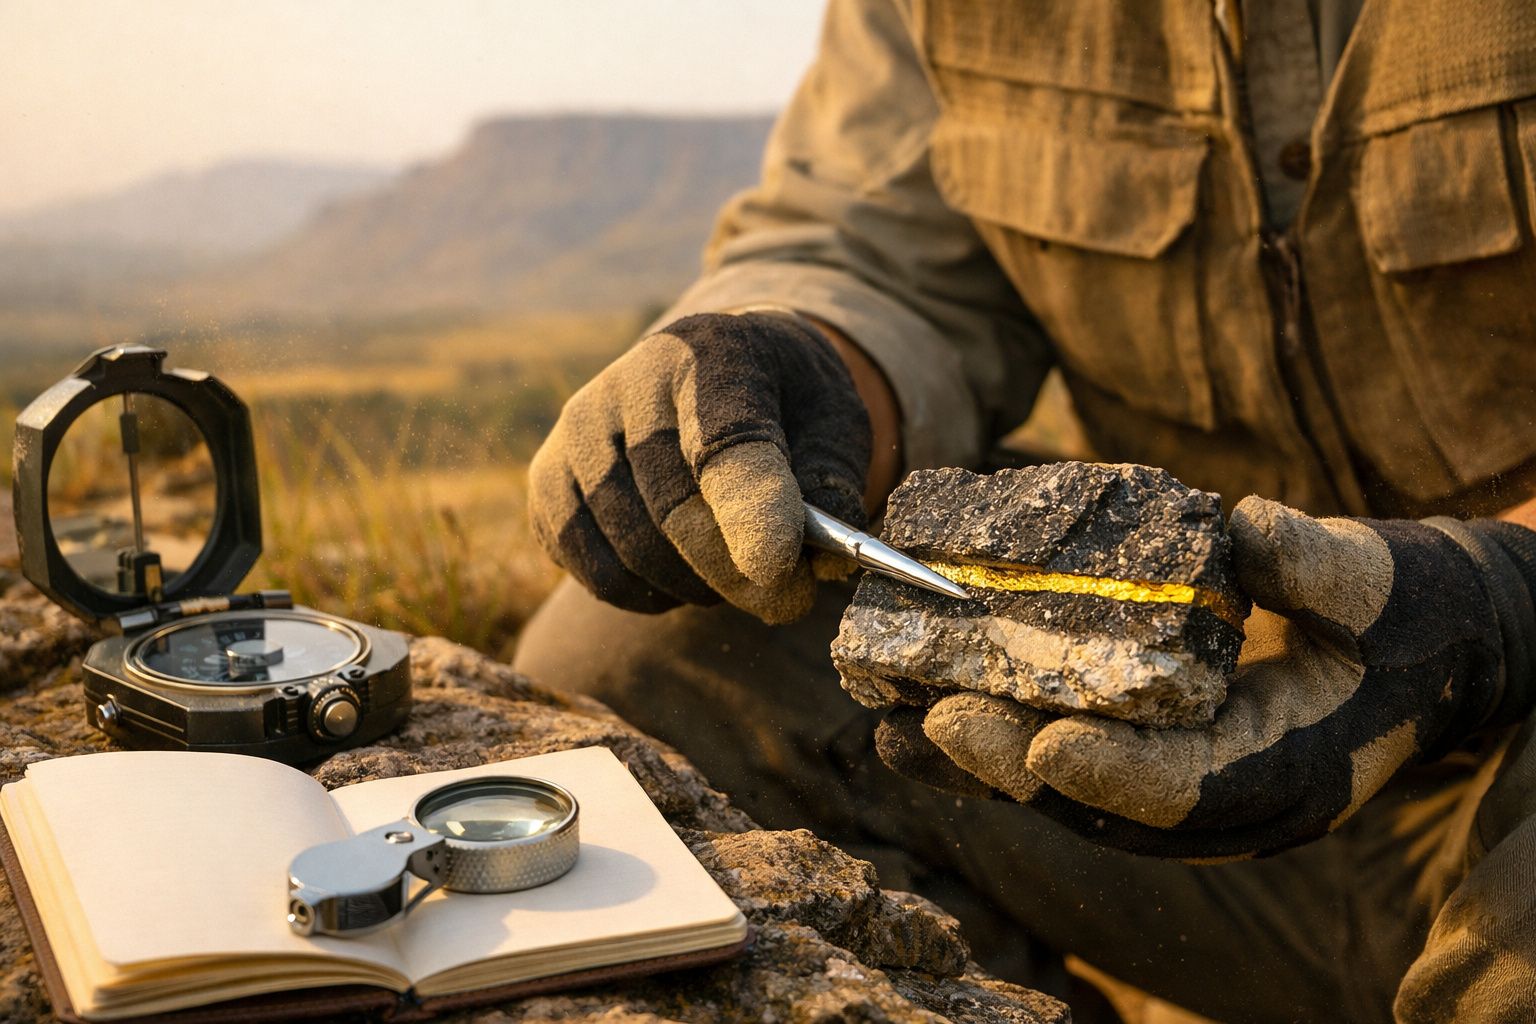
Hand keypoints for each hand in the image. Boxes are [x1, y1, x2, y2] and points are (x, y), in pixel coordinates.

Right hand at [528, 311, 870, 623]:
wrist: (713, 371)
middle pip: (673, 508)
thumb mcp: (834, 421)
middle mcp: (631, 382)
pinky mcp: (546, 477)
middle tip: (788, 601)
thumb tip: (821, 562)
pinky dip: (645, 593)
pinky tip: (682, 571)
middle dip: (735, 574)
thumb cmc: (784, 404)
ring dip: (696, 586)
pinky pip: (592, 570)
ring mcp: (578, 430)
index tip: (776, 568)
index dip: (751, 511)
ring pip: (631, 549)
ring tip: (734, 571)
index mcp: (717, 354)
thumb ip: (831, 483)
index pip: (726, 443)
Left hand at [878, 497, 1535, 858]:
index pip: (1190, 787)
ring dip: (979, 761)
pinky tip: (917, 713)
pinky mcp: (1152, 751)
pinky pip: (1062, 756)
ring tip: (889, 722)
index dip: (1117, 770)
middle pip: (1101, 800)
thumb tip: (1245, 528)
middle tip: (927, 719)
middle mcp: (1225, 797)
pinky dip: (995, 739)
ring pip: (1066, 789)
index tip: (1044, 744)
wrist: (1424, 646)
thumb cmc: (1408, 614)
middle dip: (1012, 763)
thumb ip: (1320, 566)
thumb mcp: (1382, 582)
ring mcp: (1184, 783)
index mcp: (1291, 769)